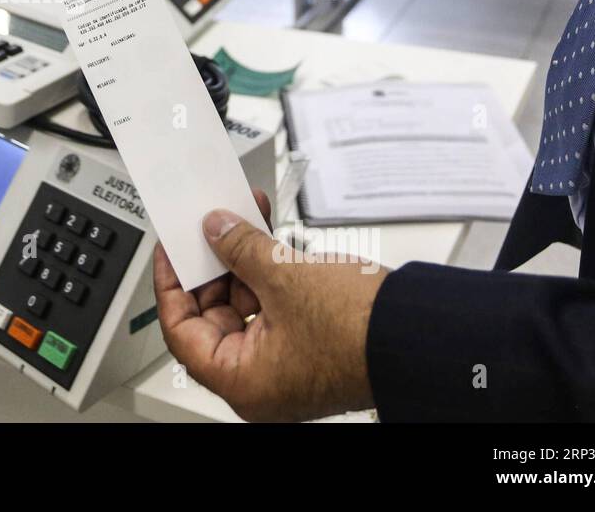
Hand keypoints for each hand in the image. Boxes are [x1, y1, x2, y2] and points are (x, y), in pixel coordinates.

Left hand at [154, 191, 389, 421]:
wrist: (424, 333)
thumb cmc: (361, 331)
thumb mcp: (285, 277)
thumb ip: (240, 249)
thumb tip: (214, 229)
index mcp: (243, 380)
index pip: (181, 331)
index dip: (170, 284)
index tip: (170, 249)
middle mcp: (261, 378)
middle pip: (213, 313)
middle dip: (213, 263)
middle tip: (207, 224)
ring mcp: (287, 359)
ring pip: (246, 301)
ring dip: (243, 258)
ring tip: (241, 214)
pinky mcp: (309, 339)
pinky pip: (274, 301)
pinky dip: (269, 267)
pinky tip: (266, 230)